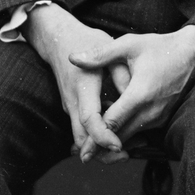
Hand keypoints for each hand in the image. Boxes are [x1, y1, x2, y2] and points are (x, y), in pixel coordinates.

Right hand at [24, 3, 131, 162]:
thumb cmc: (86, 40)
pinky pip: (83, 130)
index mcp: (82, 85)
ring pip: (81, 138)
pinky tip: (121, 134)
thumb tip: (135, 99)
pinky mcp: (72, 108)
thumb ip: (122, 74)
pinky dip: (98, 138)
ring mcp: (70, 106)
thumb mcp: (109, 49)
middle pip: (82, 138)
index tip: (120, 145)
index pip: (88, 119)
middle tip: (127, 155)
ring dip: (101, 148)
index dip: (103, 136)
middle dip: (102, 153)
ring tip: (130, 148)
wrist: (58, 39)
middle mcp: (72, 101)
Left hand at [69, 25, 194, 159]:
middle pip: (121, 136)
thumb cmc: (156, 46)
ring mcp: (159, 116)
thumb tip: (72, 58)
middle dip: (100, 146)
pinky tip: (110, 128)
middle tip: (80, 155)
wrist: (188, 53)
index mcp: (140, 93)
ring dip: (112, 139)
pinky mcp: (162, 118)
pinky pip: (140, 130)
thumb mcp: (127, 45)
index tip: (80, 150)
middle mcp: (151, 110)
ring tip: (90, 144)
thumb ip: (99, 55)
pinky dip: (125, 132)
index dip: (95, 137)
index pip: (113, 123)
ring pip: (131, 135)